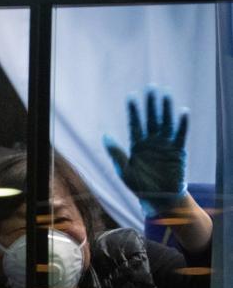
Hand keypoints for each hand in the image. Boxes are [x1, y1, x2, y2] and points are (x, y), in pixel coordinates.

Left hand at [103, 88, 187, 214]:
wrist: (159, 199)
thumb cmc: (139, 185)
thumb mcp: (124, 170)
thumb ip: (115, 152)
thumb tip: (104, 134)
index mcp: (137, 146)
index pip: (135, 124)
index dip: (133, 111)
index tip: (131, 97)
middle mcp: (151, 142)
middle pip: (151, 119)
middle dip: (150, 104)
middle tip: (151, 87)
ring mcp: (165, 146)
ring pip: (166, 124)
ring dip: (166, 110)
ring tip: (166, 94)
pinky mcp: (177, 152)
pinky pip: (181, 136)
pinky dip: (182, 124)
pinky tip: (183, 111)